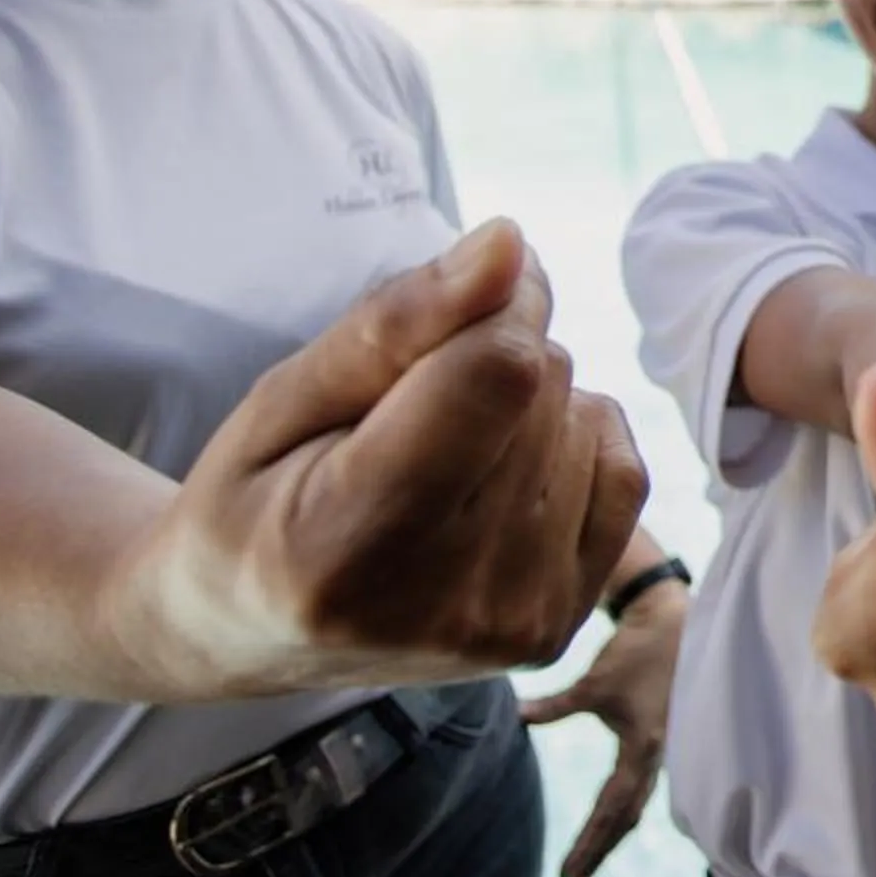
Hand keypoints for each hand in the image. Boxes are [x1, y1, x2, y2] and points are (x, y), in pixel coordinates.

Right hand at [121, 220, 648, 695]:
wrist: (253, 632)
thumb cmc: (255, 501)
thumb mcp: (283, 397)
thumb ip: (396, 322)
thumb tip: (510, 244)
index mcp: (345, 548)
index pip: (499, 373)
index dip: (493, 304)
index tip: (456, 296)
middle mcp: (441, 603)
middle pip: (543, 388)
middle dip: (493, 352)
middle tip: (406, 407)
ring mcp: (510, 625)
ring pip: (584, 419)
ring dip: (528, 403)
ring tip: (439, 452)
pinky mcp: (556, 625)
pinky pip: (622, 469)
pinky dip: (571, 440)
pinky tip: (499, 468)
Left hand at [520, 577, 683, 876]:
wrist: (673, 625)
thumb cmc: (634, 653)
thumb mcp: (593, 682)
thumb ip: (555, 705)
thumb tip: (516, 716)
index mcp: (641, 749)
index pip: (610, 810)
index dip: (588, 843)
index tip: (567, 872)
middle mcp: (655, 758)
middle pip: (626, 819)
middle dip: (599, 851)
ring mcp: (661, 751)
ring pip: (636, 808)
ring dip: (612, 836)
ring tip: (589, 861)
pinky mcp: (658, 741)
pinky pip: (642, 790)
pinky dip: (625, 813)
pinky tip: (614, 820)